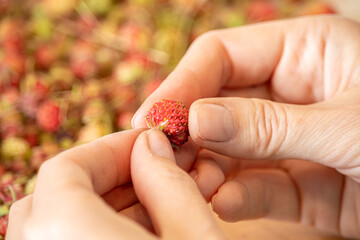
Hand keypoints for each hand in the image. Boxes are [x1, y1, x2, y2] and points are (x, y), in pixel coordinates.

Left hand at [6, 129, 224, 239]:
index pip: (64, 170)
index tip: (151, 145)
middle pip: (59, 197)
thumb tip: (151, 144)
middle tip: (155, 174)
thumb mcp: (197, 236)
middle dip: (111, 177)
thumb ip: (169, 182)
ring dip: (112, 207)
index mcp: (66, 235)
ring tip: (162, 207)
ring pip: (64, 226)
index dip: (110, 149)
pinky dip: (106, 232)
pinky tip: (150, 233)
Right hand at [132, 15, 359, 237]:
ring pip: (228, 149)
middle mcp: (289, 92)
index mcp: (303, 52)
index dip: (183, 84)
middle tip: (160, 155)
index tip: (154, 118)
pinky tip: (221, 203)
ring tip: (189, 184)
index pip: (221, 56)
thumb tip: (197, 120)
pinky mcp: (297, 183)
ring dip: (205, 167)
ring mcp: (289, 139)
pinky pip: (253, 185)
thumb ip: (268, 124)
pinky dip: (232, 195)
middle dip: (188, 130)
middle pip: (217, 103)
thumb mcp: (348, 124)